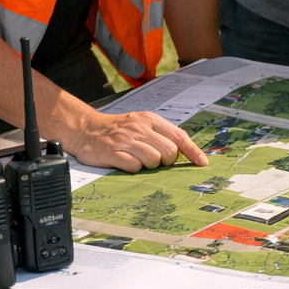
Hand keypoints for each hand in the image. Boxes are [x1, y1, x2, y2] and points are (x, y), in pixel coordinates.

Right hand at [64, 109, 207, 171]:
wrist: (85, 129)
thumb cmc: (118, 129)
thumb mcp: (141, 123)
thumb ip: (161, 134)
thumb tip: (185, 152)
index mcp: (150, 120)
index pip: (179, 136)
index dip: (193, 151)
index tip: (202, 163)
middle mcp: (140, 128)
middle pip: (169, 152)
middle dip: (166, 161)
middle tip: (156, 160)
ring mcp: (126, 141)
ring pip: (154, 160)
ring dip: (149, 165)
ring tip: (138, 160)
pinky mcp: (113, 153)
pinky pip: (134, 167)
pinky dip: (134, 169)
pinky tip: (126, 163)